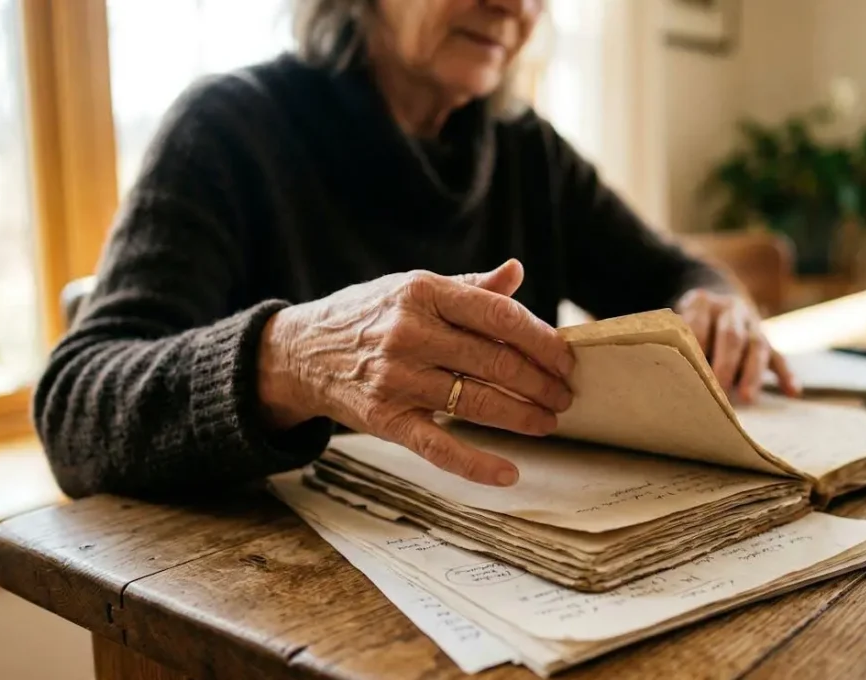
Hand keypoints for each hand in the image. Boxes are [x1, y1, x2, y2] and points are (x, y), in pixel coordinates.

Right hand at [256, 259, 573, 486]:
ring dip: (523, 416)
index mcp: (424, 291)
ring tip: (549, 421)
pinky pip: (439, 446)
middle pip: (495, 361)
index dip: (541, 339)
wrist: (299, 351)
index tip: (566, 358)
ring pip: (477, 402)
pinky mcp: (385, 418)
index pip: (499, 315)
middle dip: (540, 382)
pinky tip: (509, 474)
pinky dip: (477, 464)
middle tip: (565, 396)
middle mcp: (411, 333)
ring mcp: (397, 378)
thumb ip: (469, 286)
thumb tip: (517, 271)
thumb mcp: (411, 287)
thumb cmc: (367, 315)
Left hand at [674, 288, 797, 402]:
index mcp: (701, 301)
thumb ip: (671, 339)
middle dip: (725, 365)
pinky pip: (779, 356)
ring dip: (753, 373)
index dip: (695, 348)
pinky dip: (786, 374)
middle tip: (717, 391)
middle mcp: (730, 309)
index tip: (689, 372)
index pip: (698, 324)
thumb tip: (660, 371)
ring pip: (757, 346)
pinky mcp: (767, 339)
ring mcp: (752, 323)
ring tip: (749, 398)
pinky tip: (793, 392)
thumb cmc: (684, 323)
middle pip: (731, 336)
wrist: (713, 301)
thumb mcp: (674, 320)